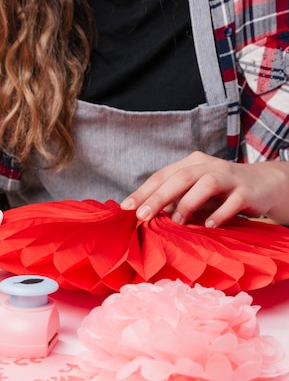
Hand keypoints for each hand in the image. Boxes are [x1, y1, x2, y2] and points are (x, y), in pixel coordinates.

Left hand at [120, 151, 288, 226]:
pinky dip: (220, 213)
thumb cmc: (221, 191)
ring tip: (176, 222)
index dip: (143, 191)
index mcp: (191, 163)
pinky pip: (232, 201)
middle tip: (142, 216)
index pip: (162, 175)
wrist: (262, 184)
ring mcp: (228, 177)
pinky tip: (210, 226)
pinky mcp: (246, 191)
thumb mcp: (195, 192)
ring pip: (205, 183)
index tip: (126, 208)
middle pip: (180, 177)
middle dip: (158, 197)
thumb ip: (175, 200)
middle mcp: (207, 166)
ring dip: (188, 203)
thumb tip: (145, 217)